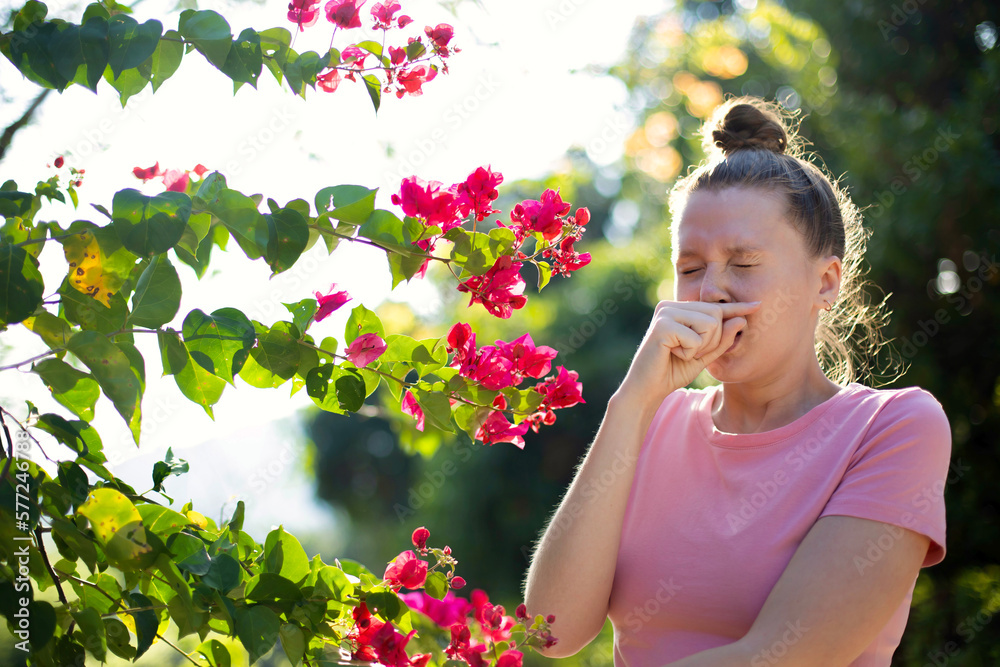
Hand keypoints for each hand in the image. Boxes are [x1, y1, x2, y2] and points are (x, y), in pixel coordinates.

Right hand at [614, 300, 761, 412]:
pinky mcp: (662, 325)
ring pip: (710, 324)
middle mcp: (671, 306)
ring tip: (681, 353)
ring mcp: (665, 313)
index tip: (759, 305)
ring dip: (702, 347)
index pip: (714, 307)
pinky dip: (689, 352)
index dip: (737, 308)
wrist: (647, 389)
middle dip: (713, 340)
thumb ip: (721, 339)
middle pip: (716, 315)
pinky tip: (672, 354)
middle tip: (691, 353)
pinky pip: (696, 338)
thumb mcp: (704, 356)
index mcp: (679, 309)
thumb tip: (740, 320)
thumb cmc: (672, 371)